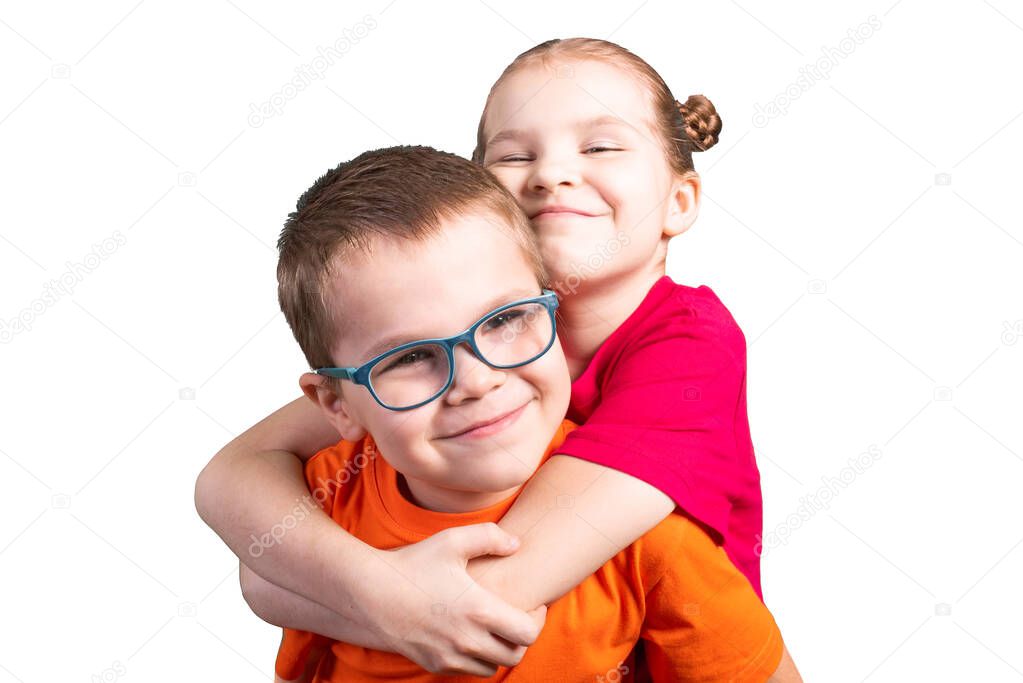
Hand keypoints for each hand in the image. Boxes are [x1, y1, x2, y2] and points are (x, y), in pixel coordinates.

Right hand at [363, 522, 546, 675]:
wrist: (371, 594)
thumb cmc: (414, 564)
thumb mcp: (452, 541)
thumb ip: (489, 537)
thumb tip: (516, 545)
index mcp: (479, 611)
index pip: (528, 633)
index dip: (538, 620)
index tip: (534, 606)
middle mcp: (468, 640)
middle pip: (515, 655)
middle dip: (523, 638)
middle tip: (519, 619)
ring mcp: (450, 656)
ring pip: (492, 667)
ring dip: (500, 650)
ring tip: (496, 628)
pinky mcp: (435, 664)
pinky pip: (468, 670)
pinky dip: (477, 658)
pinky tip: (472, 636)